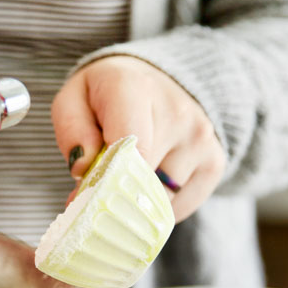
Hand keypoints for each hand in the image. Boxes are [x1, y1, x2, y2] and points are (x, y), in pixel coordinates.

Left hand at [51, 55, 224, 222]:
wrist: (158, 80)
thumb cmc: (107, 95)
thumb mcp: (73, 99)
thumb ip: (72, 132)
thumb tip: (83, 170)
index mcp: (135, 88)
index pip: (129, 148)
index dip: (106, 182)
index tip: (84, 198)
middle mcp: (177, 112)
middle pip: (141, 180)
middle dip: (114, 194)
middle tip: (97, 190)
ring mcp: (201, 138)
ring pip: (160, 200)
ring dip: (137, 201)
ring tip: (127, 176)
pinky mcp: (215, 162)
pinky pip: (180, 207)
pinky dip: (159, 206)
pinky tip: (149, 182)